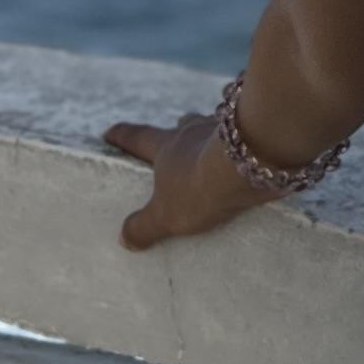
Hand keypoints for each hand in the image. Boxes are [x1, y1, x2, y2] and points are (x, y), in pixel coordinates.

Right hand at [100, 107, 264, 248]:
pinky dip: (243, 142)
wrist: (249, 165)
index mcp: (167, 146)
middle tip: (174, 137)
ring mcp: (224, 127)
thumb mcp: (165, 216)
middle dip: (176, 133)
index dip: (123, 136)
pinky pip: (244, 133)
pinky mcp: (253, 131)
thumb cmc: (200, 188)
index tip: (110, 132)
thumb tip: (125, 238)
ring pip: (212, 125)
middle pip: (181, 126)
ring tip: (215, 149)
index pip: (138, 138)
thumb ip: (144, 227)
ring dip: (210, 135)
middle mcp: (194, 130)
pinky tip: (250, 153)